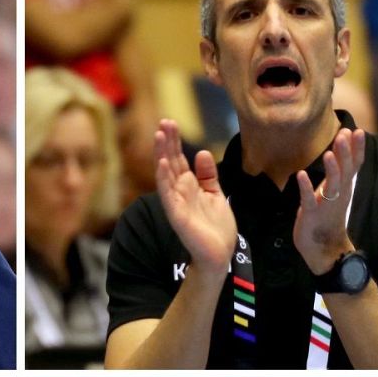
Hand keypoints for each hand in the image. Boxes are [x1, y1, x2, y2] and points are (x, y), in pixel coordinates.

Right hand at [154, 119, 236, 275]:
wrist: (219, 255)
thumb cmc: (216, 229)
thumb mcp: (215, 195)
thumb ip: (208, 176)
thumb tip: (202, 152)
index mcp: (189, 186)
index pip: (178, 159)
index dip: (174, 141)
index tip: (170, 122)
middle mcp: (179, 192)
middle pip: (171, 161)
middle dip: (167, 142)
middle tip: (163, 121)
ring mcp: (176, 202)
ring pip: (166, 174)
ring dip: (161, 155)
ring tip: (158, 135)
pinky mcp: (177, 215)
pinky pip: (168, 194)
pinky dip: (164, 178)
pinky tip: (162, 164)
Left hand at [294, 128, 364, 274]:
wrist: (325, 249)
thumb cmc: (328, 215)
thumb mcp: (337, 190)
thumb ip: (340, 169)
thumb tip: (342, 145)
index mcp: (345, 187)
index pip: (354, 165)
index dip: (356, 149)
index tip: (357, 131)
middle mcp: (339, 194)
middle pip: (345, 171)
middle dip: (345, 153)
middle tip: (344, 134)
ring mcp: (326, 204)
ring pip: (332, 185)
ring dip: (331, 169)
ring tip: (328, 154)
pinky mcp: (312, 214)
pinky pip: (309, 200)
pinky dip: (306, 187)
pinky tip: (301, 175)